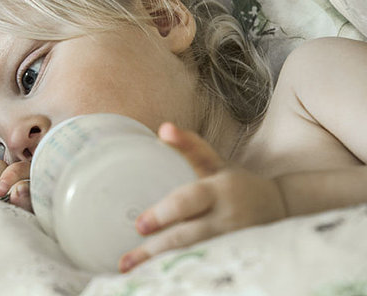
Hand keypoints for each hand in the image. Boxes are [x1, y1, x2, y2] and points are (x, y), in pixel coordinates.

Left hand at [119, 123, 285, 271]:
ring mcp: (233, 243)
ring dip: (165, 267)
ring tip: (135, 275)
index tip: (139, 226)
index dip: (163, 214)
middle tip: (128, 260)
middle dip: (156, 249)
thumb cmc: (237, 183)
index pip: (188, 201)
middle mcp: (226, 218)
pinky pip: (207, 268)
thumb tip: (163, 128)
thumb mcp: (215, 162)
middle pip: (188, 236)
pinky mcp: (237, 259)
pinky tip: (160, 282)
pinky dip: (185, 275)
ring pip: (196, 257)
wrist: (282, 207)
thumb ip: (189, 145)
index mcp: (219, 190)